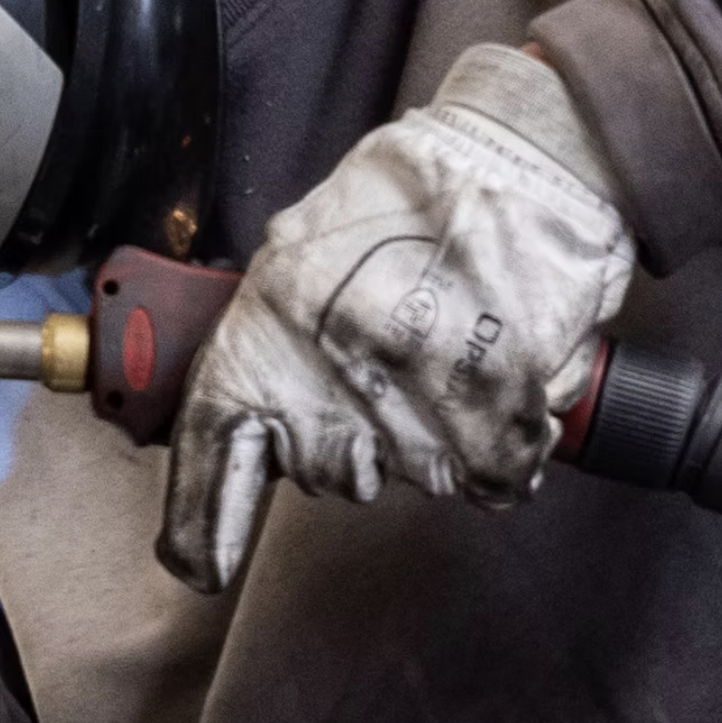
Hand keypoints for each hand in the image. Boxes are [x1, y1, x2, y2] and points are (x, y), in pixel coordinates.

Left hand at [161, 43, 635, 591]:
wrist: (521, 153)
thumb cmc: (413, 195)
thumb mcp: (305, 249)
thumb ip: (276, 333)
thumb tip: (253, 409)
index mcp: (266, 321)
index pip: (215, 444)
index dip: (202, 520)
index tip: (200, 569)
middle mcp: (327, 359)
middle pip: (329, 473)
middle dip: (358, 442)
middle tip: (392, 372)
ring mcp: (413, 384)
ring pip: (416, 476)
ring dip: (440, 437)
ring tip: (453, 360)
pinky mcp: (494, 398)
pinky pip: (492, 474)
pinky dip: (505, 447)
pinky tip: (502, 390)